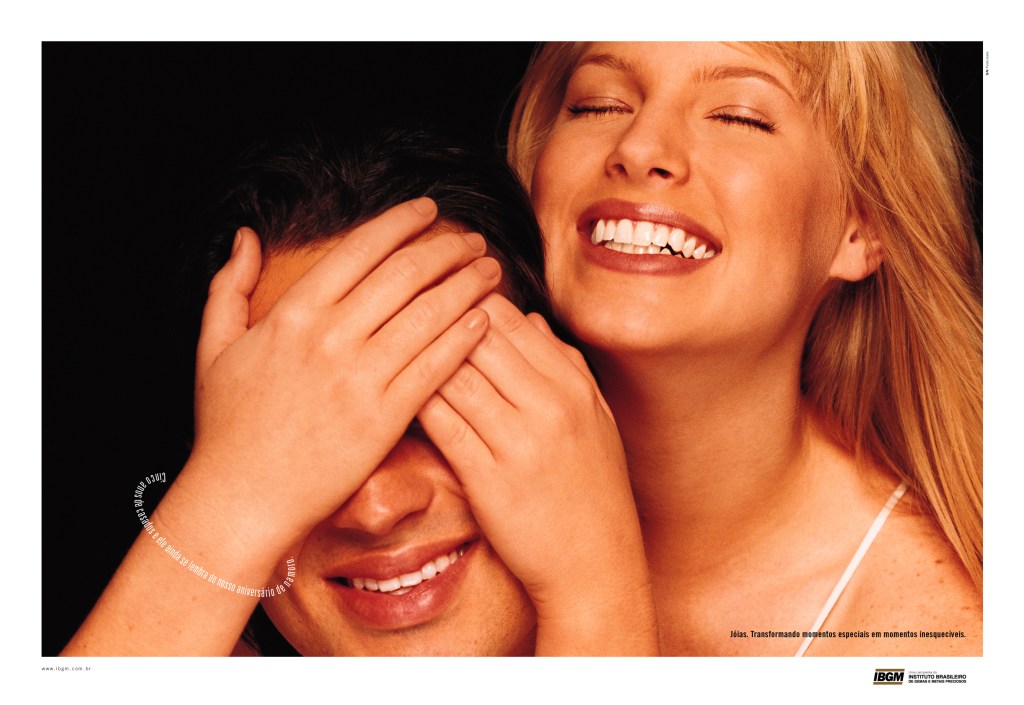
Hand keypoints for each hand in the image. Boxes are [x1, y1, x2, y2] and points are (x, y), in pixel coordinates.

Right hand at [184, 198, 500, 547]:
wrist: (242, 499)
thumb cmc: (228, 427)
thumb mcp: (214, 347)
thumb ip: (228, 286)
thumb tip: (246, 238)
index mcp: (293, 314)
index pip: (361, 249)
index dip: (402, 223)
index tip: (429, 210)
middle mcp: (330, 338)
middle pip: (406, 274)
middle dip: (447, 249)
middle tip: (473, 240)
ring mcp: (360, 378)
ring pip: (429, 314)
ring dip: (467, 286)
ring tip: (491, 271)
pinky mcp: (385, 418)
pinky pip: (436, 366)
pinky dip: (465, 338)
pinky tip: (486, 321)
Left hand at [418, 294, 656, 653]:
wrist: (595, 565)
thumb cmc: (593, 488)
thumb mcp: (594, 418)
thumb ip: (564, 364)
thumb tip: (529, 319)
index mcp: (572, 386)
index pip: (510, 320)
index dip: (467, 298)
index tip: (437, 294)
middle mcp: (548, 406)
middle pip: (478, 337)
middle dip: (435, 317)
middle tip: (400, 309)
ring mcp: (518, 442)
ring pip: (454, 375)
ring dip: (419, 355)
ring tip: (388, 344)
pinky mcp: (488, 479)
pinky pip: (443, 424)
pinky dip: (416, 401)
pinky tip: (392, 391)